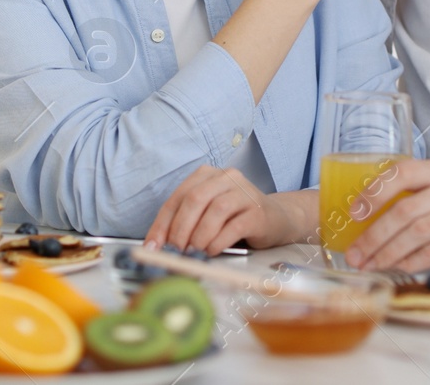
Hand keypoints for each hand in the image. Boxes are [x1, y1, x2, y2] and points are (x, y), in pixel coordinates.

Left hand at [143, 167, 309, 253]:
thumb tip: (157, 247)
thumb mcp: (207, 216)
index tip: (153, 246)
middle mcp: (226, 177)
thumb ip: (185, 224)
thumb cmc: (235, 219)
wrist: (276, 219)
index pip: (178, 197)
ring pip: (214, 211)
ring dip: (199, 236)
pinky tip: (212, 251)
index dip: (162, 223)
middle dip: (180, 230)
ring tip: (194, 253)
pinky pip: (234, 225)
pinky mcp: (257, 210)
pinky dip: (218, 241)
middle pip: (195, 200)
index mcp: (207, 175)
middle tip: (174, 252)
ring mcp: (244, 192)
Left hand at [345, 158, 429, 271]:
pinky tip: (397, 267)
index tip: (354, 213)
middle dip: (374, 236)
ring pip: (417, 234)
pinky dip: (412, 262)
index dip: (374, 192)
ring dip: (388, 253)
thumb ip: (412, 191)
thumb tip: (364, 215)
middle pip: (405, 211)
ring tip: (370, 264)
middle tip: (355, 254)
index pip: (402, 173)